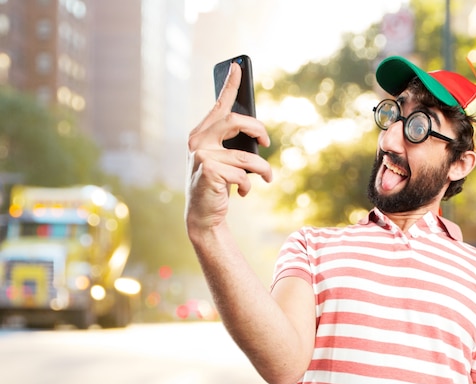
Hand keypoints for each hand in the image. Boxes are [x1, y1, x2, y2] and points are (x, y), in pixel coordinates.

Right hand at [185, 62, 271, 232]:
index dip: (229, 86)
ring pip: (246, 156)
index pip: (218, 106)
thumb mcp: (222, 161)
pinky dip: (248, 185)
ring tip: (267, 178)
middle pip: (235, 121)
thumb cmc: (216, 186)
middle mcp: (197, 141)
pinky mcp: (209, 171)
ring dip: (262, 169)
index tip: (239, 66)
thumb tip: (256, 132)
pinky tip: (242, 193)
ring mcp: (201, 155)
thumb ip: (231, 145)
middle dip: (257, 129)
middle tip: (267, 140)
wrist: (202, 215)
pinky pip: (242, 174)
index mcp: (200, 135)